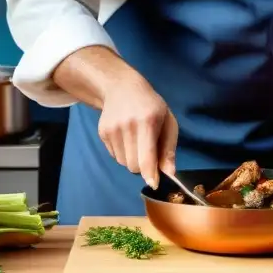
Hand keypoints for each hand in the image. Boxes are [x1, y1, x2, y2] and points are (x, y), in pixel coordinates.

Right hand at [97, 72, 178, 188]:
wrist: (122, 88)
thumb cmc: (151, 106)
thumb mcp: (168, 122)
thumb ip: (168, 148)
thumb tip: (169, 173)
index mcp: (148, 121)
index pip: (146, 157)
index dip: (150, 174)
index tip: (154, 184)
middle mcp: (128, 126)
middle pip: (134, 165)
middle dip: (143, 166)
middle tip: (149, 152)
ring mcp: (112, 129)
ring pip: (123, 163)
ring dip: (132, 159)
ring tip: (137, 141)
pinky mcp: (102, 132)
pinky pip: (114, 156)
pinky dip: (123, 153)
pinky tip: (126, 137)